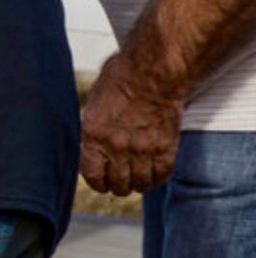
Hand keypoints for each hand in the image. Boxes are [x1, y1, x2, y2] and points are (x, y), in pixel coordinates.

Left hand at [79, 48, 183, 196]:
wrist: (153, 72)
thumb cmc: (121, 79)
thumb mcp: (94, 102)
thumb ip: (93, 127)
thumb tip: (91, 144)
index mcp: (94, 134)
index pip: (92, 174)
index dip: (97, 182)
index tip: (100, 182)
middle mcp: (117, 146)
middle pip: (117, 184)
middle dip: (117, 186)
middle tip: (119, 183)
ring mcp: (143, 149)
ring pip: (140, 184)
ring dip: (137, 184)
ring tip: (136, 179)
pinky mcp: (166, 147)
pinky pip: (162, 175)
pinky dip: (157, 179)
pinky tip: (153, 175)